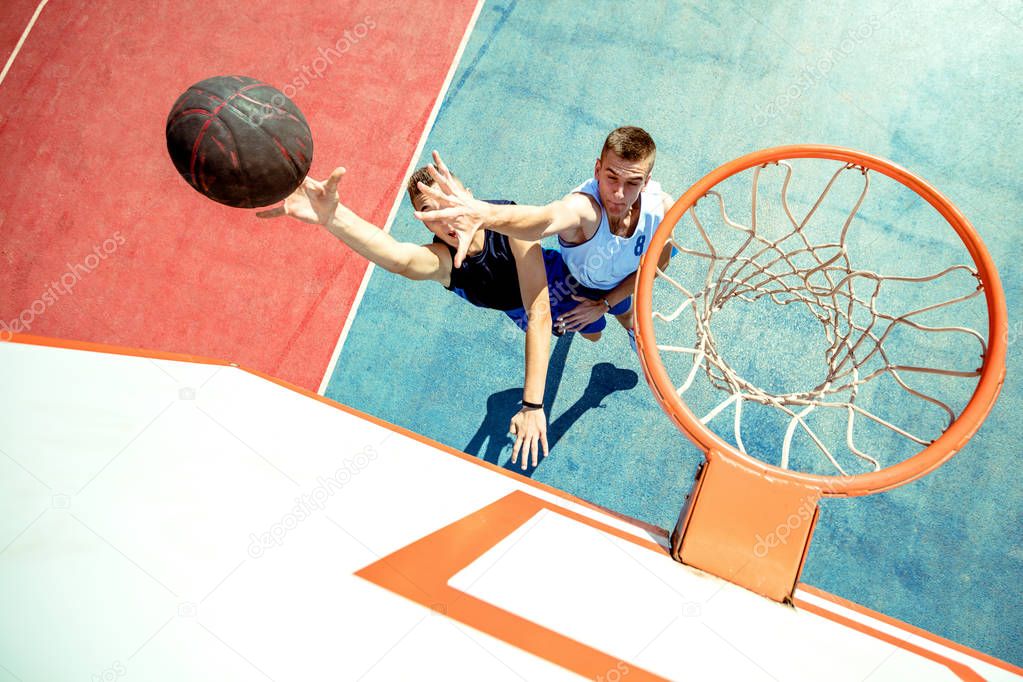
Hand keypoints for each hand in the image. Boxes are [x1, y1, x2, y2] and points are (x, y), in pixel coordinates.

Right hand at [256, 167, 345, 224]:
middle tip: (254, 167)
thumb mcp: (331, 188)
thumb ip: (334, 179)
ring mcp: (289, 198)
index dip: (282, 163)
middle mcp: (293, 187)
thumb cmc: (330, 197)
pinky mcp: (290, 209)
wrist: (328, 213)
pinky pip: (276, 211)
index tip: (272, 154)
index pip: (291, 170)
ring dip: (266, 194)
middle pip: (279, 181)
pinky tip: (257, 215)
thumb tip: (343, 169)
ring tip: (250, 189)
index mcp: (302, 179)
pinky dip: (267, 214)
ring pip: (275, 195)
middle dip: (269, 175)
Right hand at [412, 150, 485, 267]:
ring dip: (436, 173)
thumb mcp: (467, 241)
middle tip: (419, 185)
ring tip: (428, 164)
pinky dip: (441, 165)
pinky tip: (435, 155)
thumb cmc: (473, 227)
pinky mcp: (456, 187)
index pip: (438, 217)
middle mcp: (454, 203)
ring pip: (444, 182)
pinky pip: (447, 175)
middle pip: (439, 197)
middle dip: (429, 191)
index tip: (415, 216)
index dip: (426, 218)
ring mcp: (455, 194)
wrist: (485, 214)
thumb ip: (461, 253)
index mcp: (453, 215)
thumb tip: (457, 267)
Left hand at [509, 407, 548, 469]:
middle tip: (523, 468)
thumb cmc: (522, 414)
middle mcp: (527, 436)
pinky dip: (545, 448)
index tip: (513, 462)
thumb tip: (513, 436)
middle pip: (525, 450)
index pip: (516, 447)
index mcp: (520, 434)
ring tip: (534, 465)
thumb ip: (511, 429)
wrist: (532, 407)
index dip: (514, 455)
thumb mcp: (513, 420)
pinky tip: (545, 454)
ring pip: (534, 448)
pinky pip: (544, 441)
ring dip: (534, 457)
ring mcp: (535, 434)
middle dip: (524, 460)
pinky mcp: (542, 432)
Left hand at [556, 295, 607, 332]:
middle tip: (555, 325)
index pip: (568, 313)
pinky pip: (579, 327)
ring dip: (565, 327)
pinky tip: (570, 330)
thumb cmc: (592, 302)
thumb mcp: (584, 299)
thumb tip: (571, 295)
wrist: (600, 307)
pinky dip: (574, 329)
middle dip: (561, 323)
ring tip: (560, 330)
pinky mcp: (586, 322)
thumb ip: (577, 298)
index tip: (557, 319)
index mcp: (577, 309)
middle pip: (568, 320)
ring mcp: (583, 319)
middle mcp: (579, 315)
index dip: (562, 316)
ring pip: (572, 325)